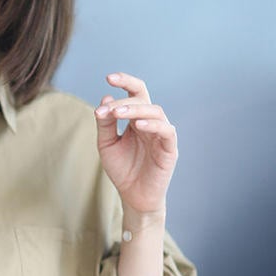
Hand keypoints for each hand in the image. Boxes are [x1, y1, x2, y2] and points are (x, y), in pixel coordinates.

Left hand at [93, 72, 177, 215]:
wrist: (133, 197)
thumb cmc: (122, 170)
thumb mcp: (107, 145)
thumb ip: (105, 124)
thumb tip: (105, 98)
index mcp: (137, 119)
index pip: (136, 93)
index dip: (125, 82)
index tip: (109, 78)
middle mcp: (151, 123)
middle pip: (144, 100)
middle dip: (125, 101)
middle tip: (109, 109)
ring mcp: (162, 134)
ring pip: (155, 112)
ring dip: (136, 110)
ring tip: (118, 114)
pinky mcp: (170, 148)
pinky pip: (166, 131)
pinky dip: (153, 125)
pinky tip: (137, 125)